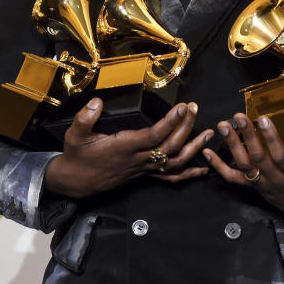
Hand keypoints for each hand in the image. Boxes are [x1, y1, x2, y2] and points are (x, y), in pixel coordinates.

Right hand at [44, 98, 213, 198]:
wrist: (77, 181)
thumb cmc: (78, 156)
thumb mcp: (74, 135)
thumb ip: (84, 118)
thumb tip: (97, 102)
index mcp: (124, 147)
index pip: (153, 135)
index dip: (170, 122)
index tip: (183, 107)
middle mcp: (138, 159)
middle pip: (169, 146)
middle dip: (186, 128)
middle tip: (195, 109)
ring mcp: (143, 169)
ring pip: (174, 162)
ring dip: (194, 148)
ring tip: (208, 133)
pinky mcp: (145, 175)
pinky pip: (170, 177)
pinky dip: (189, 173)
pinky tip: (203, 168)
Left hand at [202, 113, 283, 223]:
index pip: (281, 156)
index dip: (271, 139)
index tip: (264, 120)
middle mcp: (276, 180)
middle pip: (258, 159)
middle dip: (247, 137)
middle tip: (238, 116)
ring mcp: (262, 184)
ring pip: (244, 166)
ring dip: (231, 146)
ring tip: (223, 126)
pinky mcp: (254, 187)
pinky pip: (233, 179)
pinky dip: (217, 166)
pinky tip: (206, 151)